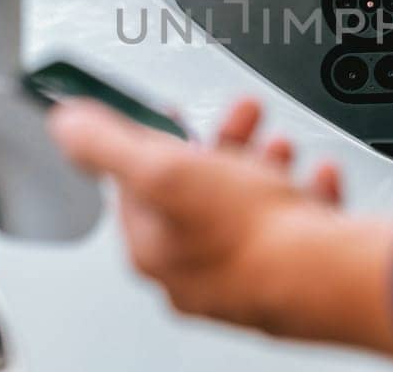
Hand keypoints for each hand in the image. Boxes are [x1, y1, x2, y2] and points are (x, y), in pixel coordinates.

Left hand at [48, 97, 392, 358]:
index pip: (133, 186)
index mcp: (152, 248)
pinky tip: (316, 178)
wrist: (326, 276)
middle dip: (218, 146)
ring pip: (246, 208)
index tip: (169, 115)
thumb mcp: (162, 169)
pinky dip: (305, 193)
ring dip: (261, 165)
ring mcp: (245, 276)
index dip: (151, 141)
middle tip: (237, 120)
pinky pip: (295, 225)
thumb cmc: (248, 234)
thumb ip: (107, 143)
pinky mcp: (292, 275)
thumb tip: (66, 125)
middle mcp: (194, 271)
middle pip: (195, 193)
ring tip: (278, 145)